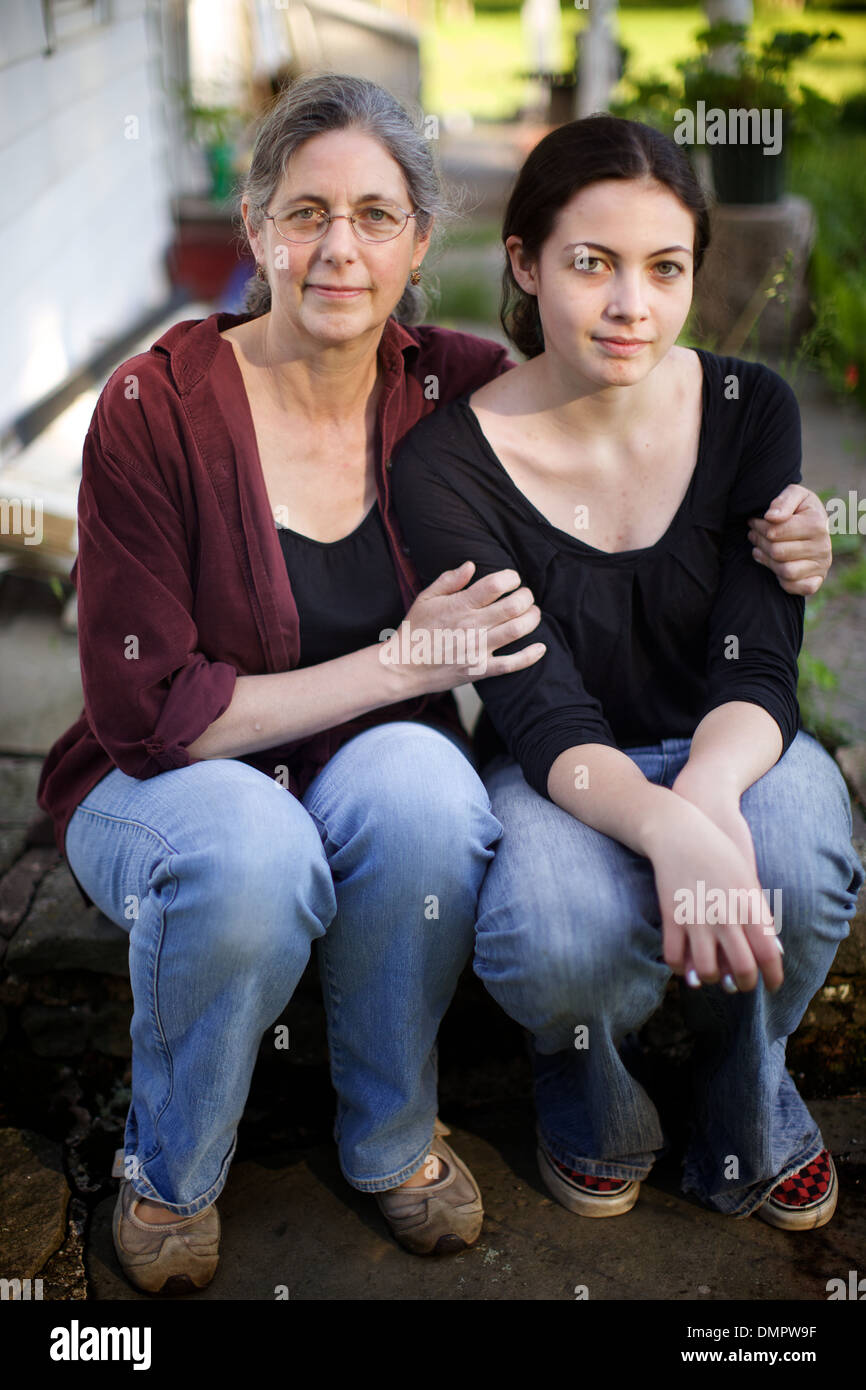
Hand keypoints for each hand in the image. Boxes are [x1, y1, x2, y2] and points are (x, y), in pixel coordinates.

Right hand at [388, 560, 545, 695]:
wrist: (403, 667)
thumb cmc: (414, 629)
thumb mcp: (426, 598)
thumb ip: (450, 580)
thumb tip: (471, 565)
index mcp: (459, 606)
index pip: (495, 585)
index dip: (511, 578)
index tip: (513, 579)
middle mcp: (471, 626)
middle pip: (513, 607)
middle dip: (526, 597)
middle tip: (526, 596)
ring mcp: (477, 649)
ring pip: (517, 630)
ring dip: (532, 619)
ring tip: (532, 614)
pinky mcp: (480, 670)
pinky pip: (511, 664)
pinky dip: (530, 656)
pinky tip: (541, 647)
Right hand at [670, 766, 766, 992]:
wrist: (679, 831)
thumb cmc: (719, 851)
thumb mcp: (747, 878)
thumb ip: (759, 913)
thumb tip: (772, 949)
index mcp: (748, 905)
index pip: (768, 954)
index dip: (773, 976)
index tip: (773, 985)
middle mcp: (725, 916)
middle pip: (742, 968)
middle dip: (744, 984)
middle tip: (741, 986)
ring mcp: (697, 918)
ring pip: (708, 970)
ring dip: (712, 979)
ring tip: (714, 976)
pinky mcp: (671, 916)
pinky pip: (674, 957)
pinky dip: (680, 969)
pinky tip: (686, 967)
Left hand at [748, 483, 830, 596]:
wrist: (813, 525)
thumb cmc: (799, 509)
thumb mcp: (793, 494)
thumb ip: (783, 501)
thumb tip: (771, 517)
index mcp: (817, 523)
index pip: (775, 532)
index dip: (759, 527)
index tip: (755, 522)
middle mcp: (823, 546)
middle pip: (778, 552)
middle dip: (760, 542)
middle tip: (753, 535)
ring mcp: (821, 565)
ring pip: (785, 571)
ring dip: (767, 560)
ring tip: (759, 549)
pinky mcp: (816, 581)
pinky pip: (794, 587)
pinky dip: (781, 580)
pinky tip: (774, 566)